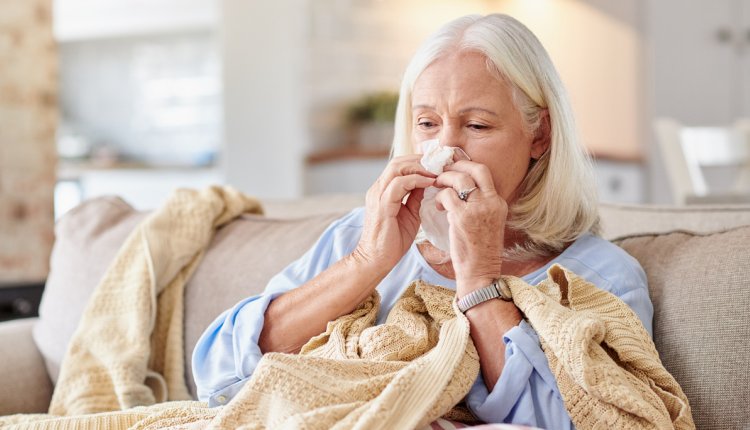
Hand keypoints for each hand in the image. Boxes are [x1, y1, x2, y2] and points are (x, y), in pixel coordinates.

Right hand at [353, 155, 435, 272]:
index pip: (399, 166)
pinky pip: (400, 184)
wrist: (376, 260)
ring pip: (397, 168)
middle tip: (440, 164)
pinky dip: (417, 179)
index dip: (419, 162)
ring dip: (420, 167)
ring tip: (437, 171)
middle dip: (421, 160)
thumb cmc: (392, 241)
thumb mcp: (409, 214)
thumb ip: (415, 198)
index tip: (438, 165)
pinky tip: (431, 182)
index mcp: (382, 190)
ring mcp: (378, 195)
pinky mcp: (382, 205)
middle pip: (398, 162)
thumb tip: (427, 183)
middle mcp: (378, 189)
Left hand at [433, 160, 506, 294]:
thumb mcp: (487, 223)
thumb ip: (479, 205)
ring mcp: (478, 209)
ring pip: (460, 179)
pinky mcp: (463, 217)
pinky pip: (447, 195)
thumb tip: (460, 190)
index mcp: (498, 203)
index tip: (454, 164)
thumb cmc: (479, 250)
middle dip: (457, 164)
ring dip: (444, 179)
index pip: (485, 173)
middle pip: (476, 169)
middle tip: (442, 168)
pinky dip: (439, 197)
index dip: (467, 164)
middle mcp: (491, 202)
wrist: (480, 272)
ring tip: (436, 184)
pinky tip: (436, 205)